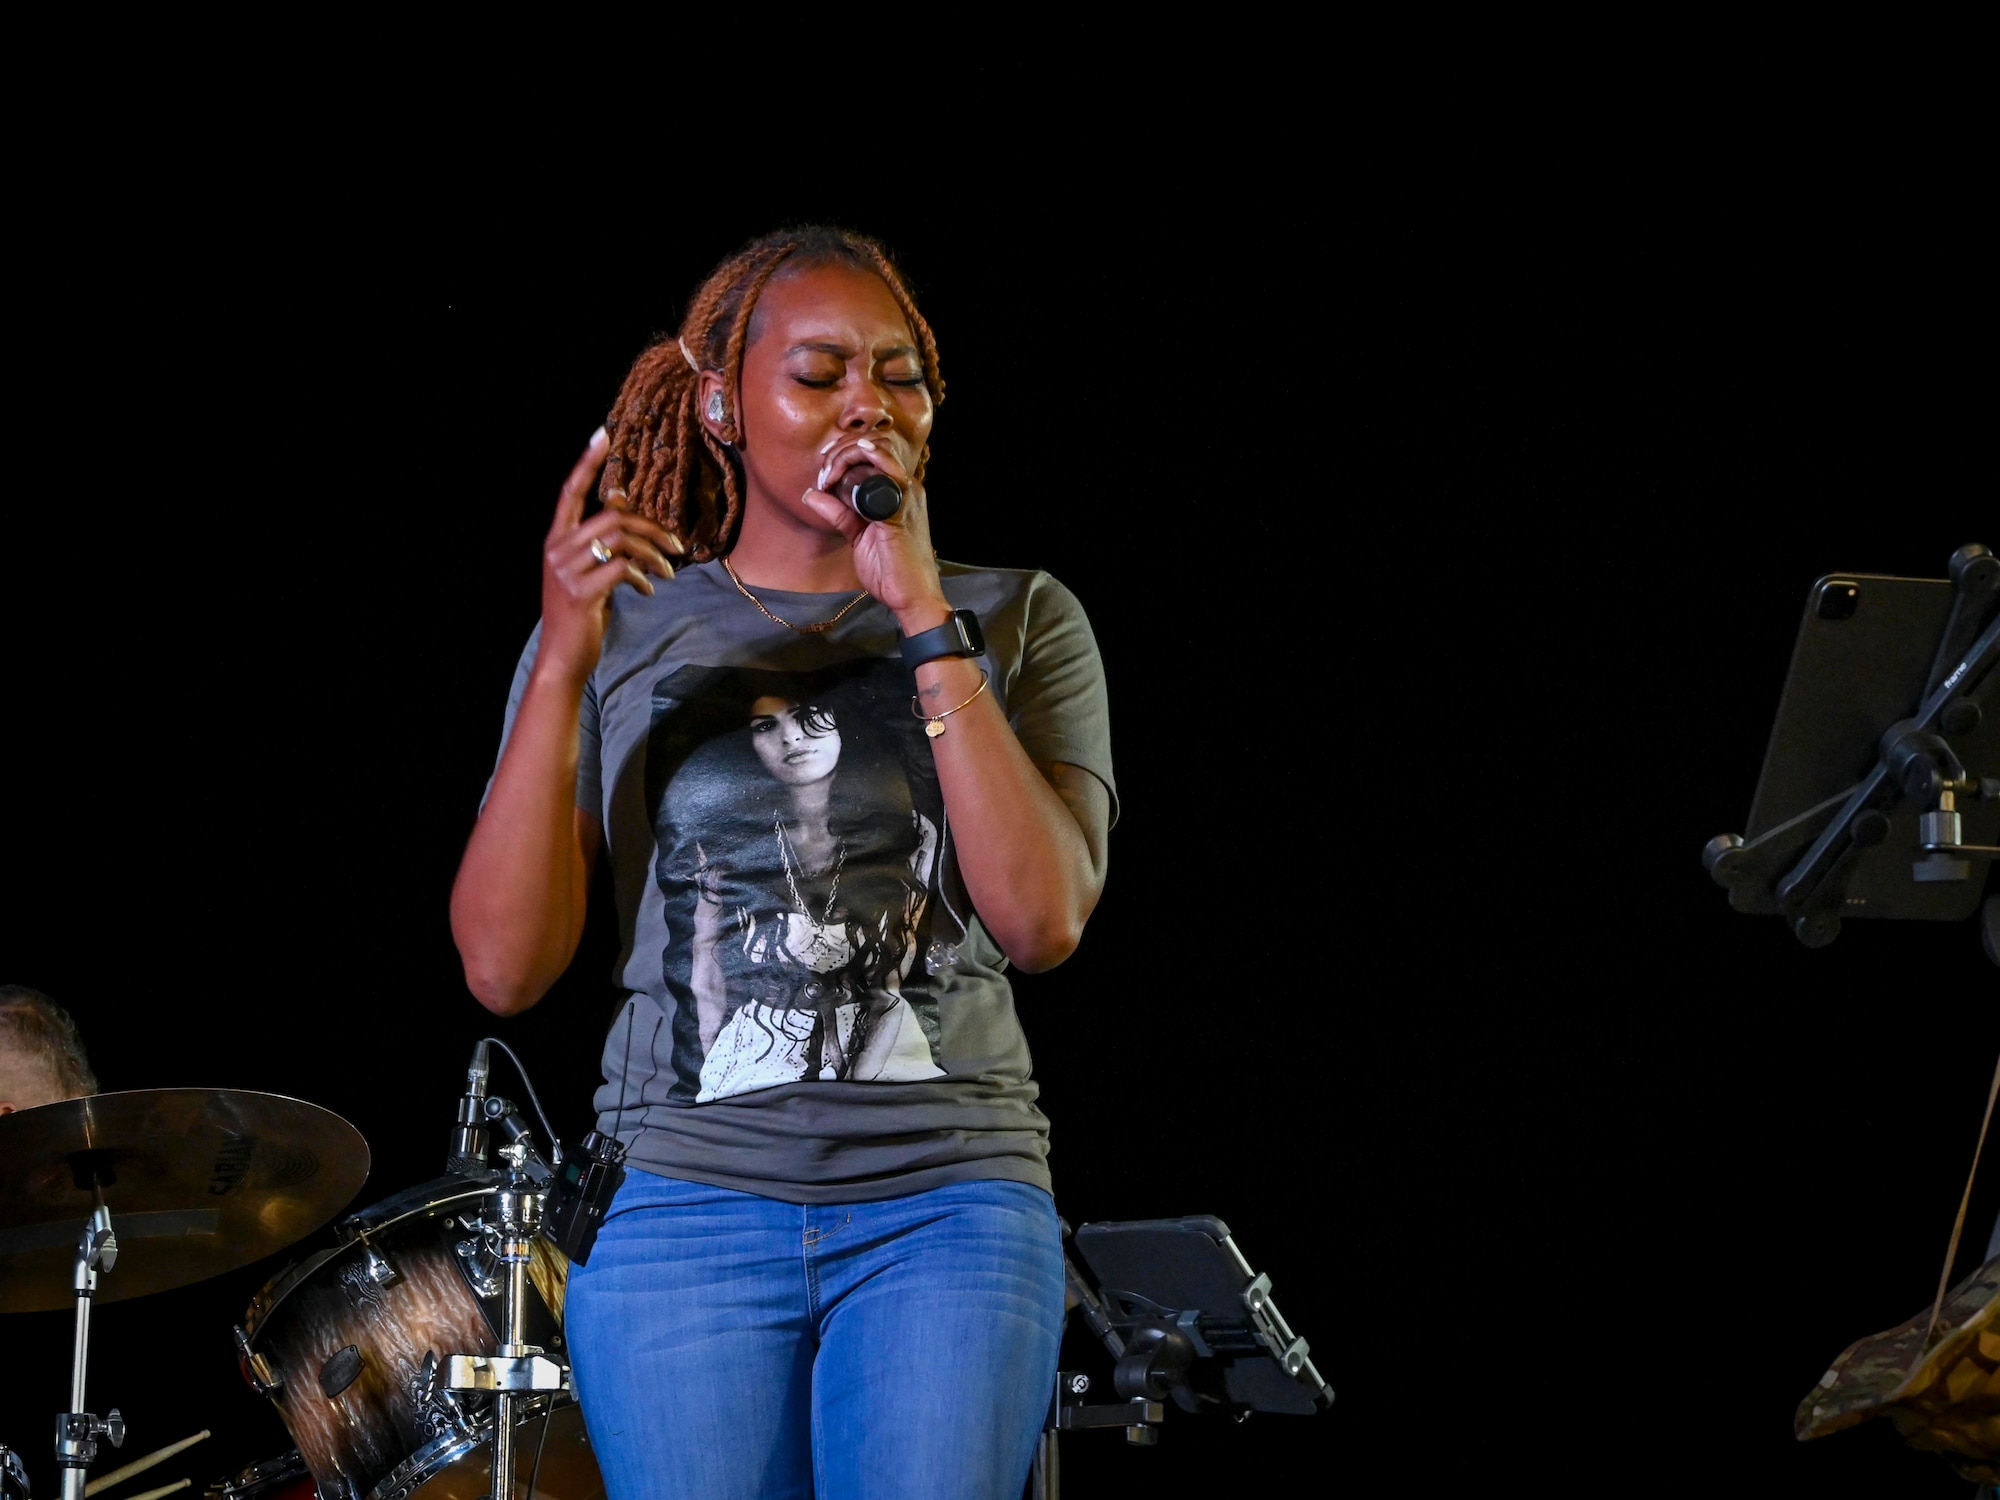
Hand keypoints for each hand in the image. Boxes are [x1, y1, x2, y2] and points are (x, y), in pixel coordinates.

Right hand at [536, 430, 684, 679]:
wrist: (563, 657)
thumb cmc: (581, 613)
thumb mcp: (589, 572)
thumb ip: (601, 542)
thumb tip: (623, 503)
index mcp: (556, 540)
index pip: (569, 492)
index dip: (586, 463)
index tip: (603, 434)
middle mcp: (557, 549)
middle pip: (613, 516)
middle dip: (652, 528)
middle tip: (676, 546)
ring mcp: (567, 571)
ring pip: (621, 540)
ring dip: (654, 554)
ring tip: (669, 572)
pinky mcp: (582, 593)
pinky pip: (623, 568)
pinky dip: (643, 577)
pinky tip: (649, 590)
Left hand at [801, 434, 950, 629]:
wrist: (912, 597)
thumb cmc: (891, 569)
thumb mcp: (858, 537)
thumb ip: (839, 514)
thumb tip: (812, 494)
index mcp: (899, 492)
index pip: (874, 453)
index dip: (844, 455)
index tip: (823, 475)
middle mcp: (907, 488)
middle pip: (875, 445)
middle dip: (841, 451)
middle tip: (823, 475)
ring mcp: (907, 497)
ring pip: (879, 451)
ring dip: (847, 455)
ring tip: (828, 476)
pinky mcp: (901, 511)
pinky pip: (886, 475)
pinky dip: (861, 465)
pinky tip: (839, 474)